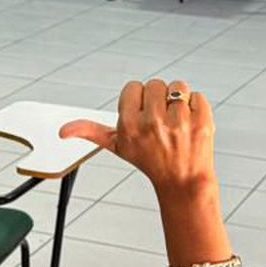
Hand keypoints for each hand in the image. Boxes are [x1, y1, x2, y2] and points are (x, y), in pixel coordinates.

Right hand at [59, 78, 216, 197]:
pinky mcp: (202, 123)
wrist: (183, 182)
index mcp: (129, 125)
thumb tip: (63, 131)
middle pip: (156, 84)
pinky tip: (191, 125)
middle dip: (159, 99)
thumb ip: (91, 132)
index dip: (139, 100)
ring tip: (177, 122)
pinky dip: (197, 108)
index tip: (143, 117)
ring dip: (179, 101)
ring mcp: (179, 123)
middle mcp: (152, 123)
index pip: (133, 87)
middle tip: (161, 122)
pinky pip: (198, 96)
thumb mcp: (117, 146)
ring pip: (178, 87)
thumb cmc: (149, 160)